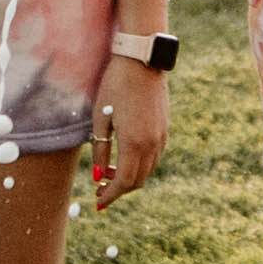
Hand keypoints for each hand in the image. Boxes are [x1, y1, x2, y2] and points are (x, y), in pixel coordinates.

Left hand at [91, 56, 168, 201]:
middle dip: (119, 190)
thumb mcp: (100, 117)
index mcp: (134, 143)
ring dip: (129, 177)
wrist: (143, 61)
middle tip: (100, 190)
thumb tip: (98, 176)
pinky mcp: (164, 129)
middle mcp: (152, 144)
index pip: (123, 182)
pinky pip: (153, 157)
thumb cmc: (116, 86)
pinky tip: (124, 157)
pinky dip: (139, 165)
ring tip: (108, 173)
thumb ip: (100, 149)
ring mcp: (161, 137)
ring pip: (147, 170)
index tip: (98, 202)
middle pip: (137, 180)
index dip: (110, 195)